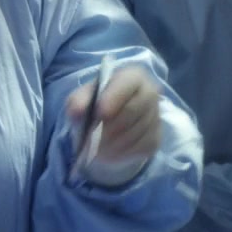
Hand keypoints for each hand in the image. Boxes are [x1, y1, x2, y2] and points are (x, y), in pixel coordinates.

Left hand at [65, 66, 161, 184]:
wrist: (113, 118)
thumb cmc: (97, 101)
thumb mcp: (84, 97)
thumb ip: (78, 100)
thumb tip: (75, 112)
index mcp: (132, 77)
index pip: (127, 84)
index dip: (114, 98)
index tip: (99, 113)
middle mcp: (150, 93)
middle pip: (133, 111)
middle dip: (111, 126)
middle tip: (92, 138)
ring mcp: (156, 117)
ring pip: (136, 132)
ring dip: (114, 143)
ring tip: (95, 149)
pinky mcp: (156, 138)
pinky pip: (140, 147)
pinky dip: (121, 153)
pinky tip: (107, 154)